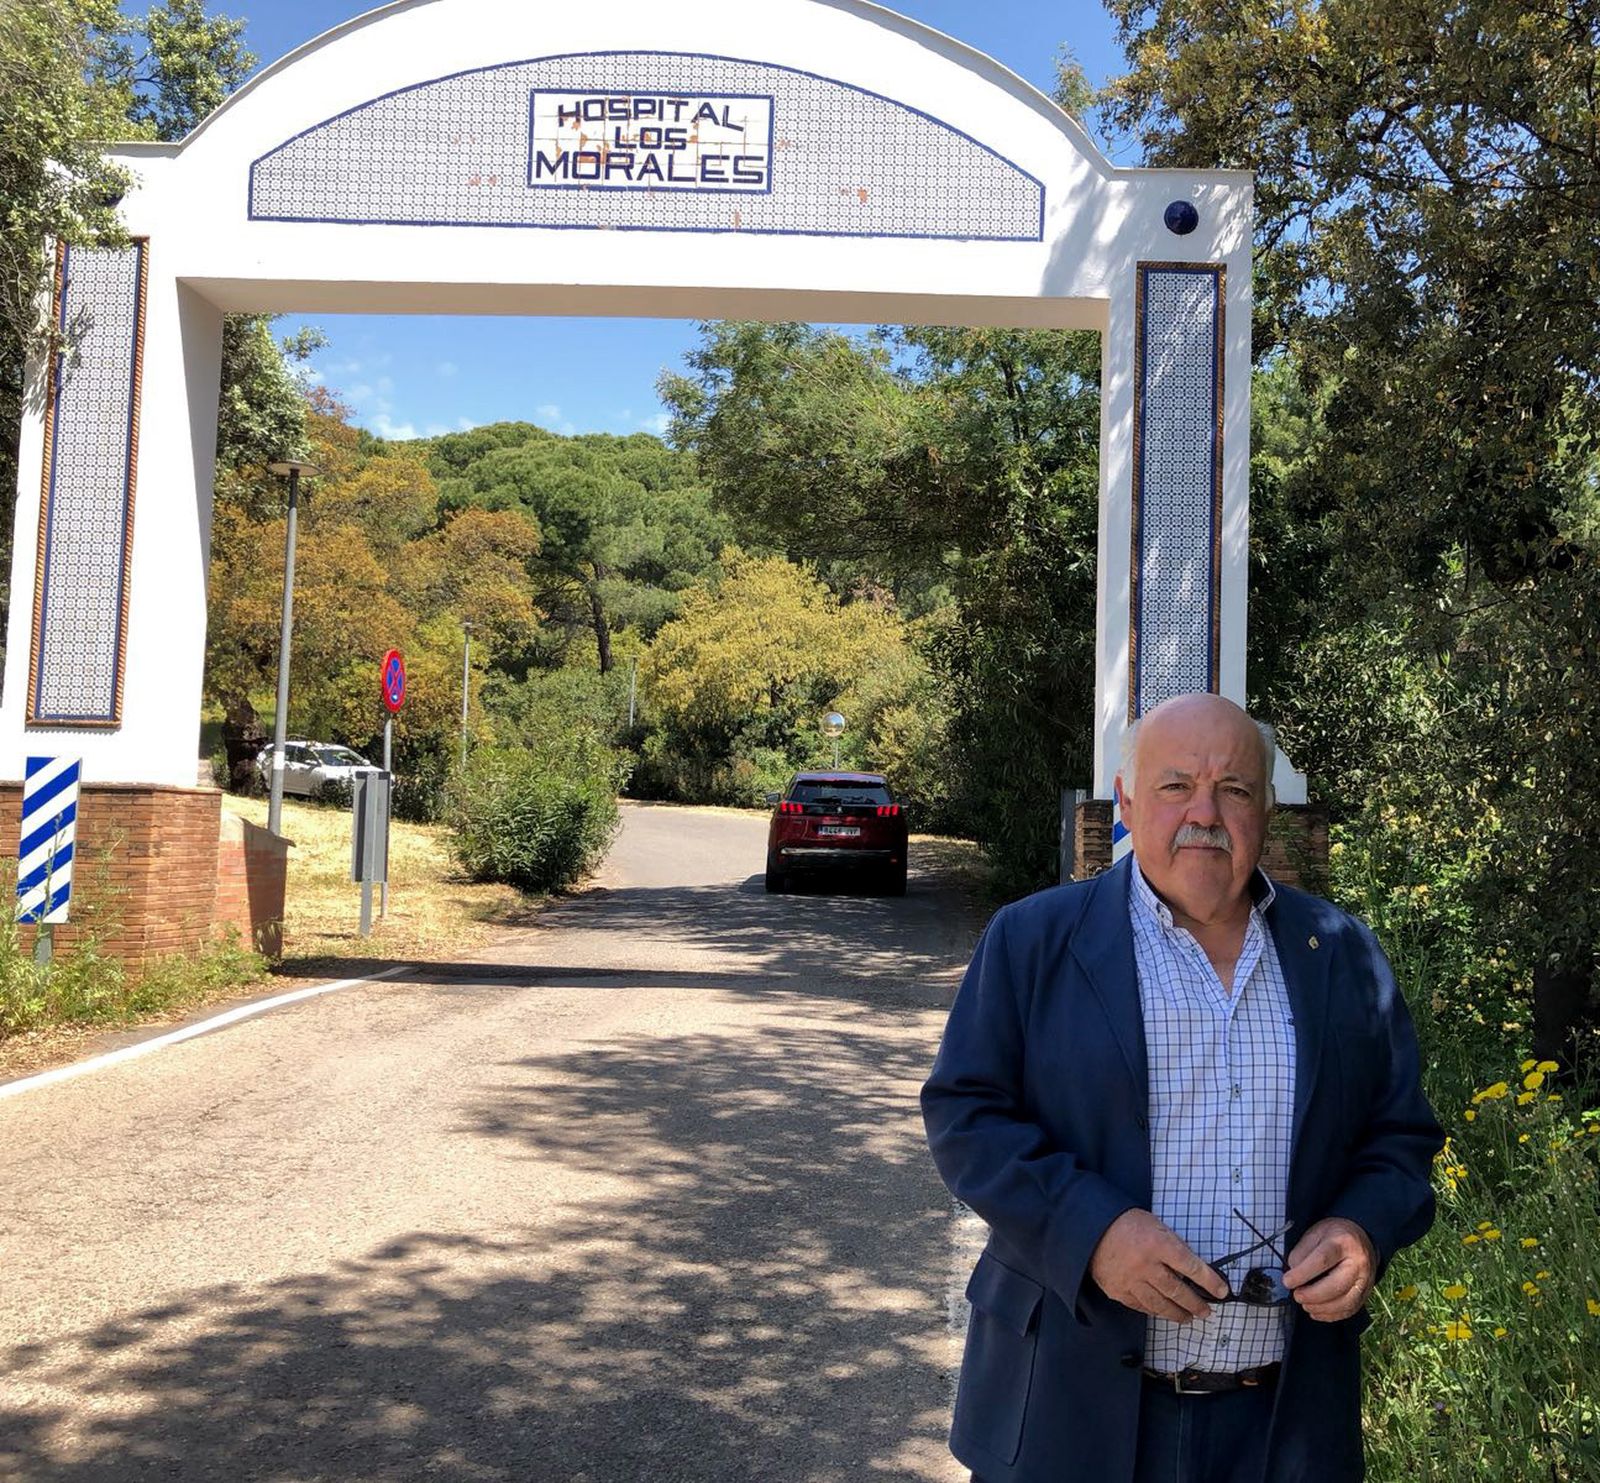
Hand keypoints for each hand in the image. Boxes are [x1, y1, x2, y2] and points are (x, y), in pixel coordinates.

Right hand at [1089, 1208, 1228, 1321]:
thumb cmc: (1126, 1223)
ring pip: (1161, 1304)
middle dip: (1196, 1303)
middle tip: (1206, 1311)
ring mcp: (1131, 1280)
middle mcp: (1146, 1264)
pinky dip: (1155, 1311)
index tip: (1221, 1290)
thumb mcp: (1155, 1225)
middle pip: (1178, 1290)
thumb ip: (1173, 1246)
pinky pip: (1141, 1306)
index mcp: (1158, 1243)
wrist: (1091, 1228)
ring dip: (1178, 1313)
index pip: (1191, 1266)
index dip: (1210, 1281)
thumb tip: (1192, 1268)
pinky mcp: (1118, 1291)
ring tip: (1189, 1317)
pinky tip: (1164, 1312)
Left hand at [1282, 1217, 1376, 1321]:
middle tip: (1296, 1295)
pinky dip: (1331, 1315)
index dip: (1302, 1273)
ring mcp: (1366, 1281)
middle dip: (1312, 1295)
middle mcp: (1359, 1263)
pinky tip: (1316, 1311)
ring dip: (1321, 1308)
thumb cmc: (1334, 1236)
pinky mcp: (1366, 1294)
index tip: (1287, 1281)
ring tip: (1304, 1304)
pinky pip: (1349, 1310)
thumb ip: (1302, 1251)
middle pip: (1336, 1286)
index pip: (1322, 1260)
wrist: (1361, 1240)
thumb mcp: (1315, 1232)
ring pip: (1345, 1302)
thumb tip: (1293, 1272)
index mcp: (1343, 1242)